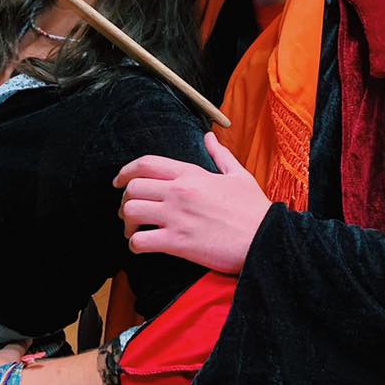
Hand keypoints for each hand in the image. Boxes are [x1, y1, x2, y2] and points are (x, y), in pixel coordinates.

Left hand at [114, 132, 270, 273]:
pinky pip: (140, 242)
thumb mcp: (238, 175)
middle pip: (132, 188)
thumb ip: (219, 155)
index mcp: (191, 173)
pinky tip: (142, 246)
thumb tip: (209, 137)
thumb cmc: (254, 209)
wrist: (266, 239)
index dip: (125, 171)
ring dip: (126, 223)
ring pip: (130, 212)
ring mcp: (176, 217)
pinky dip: (135, 245)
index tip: (118, 181)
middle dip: (124, 200)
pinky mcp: (178, 243)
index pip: (146, 163)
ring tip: (133, 231)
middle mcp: (179, 192)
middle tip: (128, 212)